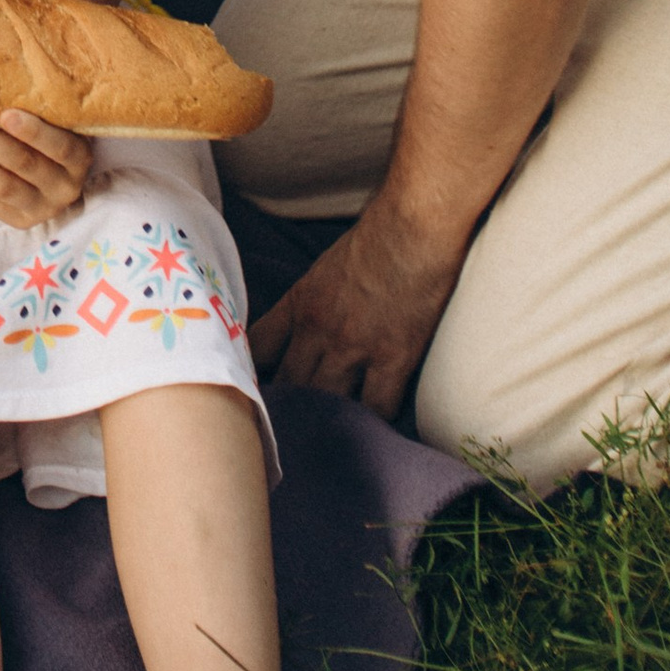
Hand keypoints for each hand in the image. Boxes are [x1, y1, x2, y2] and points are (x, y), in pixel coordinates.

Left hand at [0, 110, 88, 229]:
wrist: (52, 169)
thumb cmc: (49, 129)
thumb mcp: (54, 118)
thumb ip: (38, 105)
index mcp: (80, 158)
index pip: (59, 146)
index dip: (34, 132)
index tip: (5, 113)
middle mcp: (66, 187)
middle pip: (24, 165)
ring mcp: (43, 207)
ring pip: (3, 186)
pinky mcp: (19, 219)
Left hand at [248, 198, 465, 415]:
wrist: (414, 225)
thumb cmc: (378, 235)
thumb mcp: (326, 267)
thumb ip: (312, 300)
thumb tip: (309, 325)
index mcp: (299, 302)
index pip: (259, 348)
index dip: (255, 374)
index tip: (257, 393)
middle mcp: (318, 328)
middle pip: (290, 384)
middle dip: (288, 409)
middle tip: (289, 433)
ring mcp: (354, 346)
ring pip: (327, 402)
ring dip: (328, 423)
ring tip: (328, 445)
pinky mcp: (393, 357)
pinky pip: (378, 408)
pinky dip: (376, 424)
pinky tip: (377, 433)